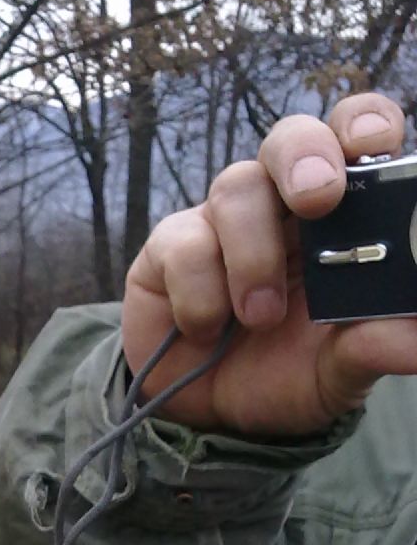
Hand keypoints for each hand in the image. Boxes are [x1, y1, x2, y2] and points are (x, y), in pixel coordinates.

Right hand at [123, 91, 416, 435]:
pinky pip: (184, 245)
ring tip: (260, 318)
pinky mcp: (169, 248)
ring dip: (253, 257)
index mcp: (338, 218)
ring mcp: (221, 222)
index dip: (363, 126)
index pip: (353, 140)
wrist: (211, 419)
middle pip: (290, 137)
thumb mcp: (339, 371)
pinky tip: (206, 329)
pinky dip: (200, 295)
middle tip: (317, 201)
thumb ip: (374, 347)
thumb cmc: (286, 376)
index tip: (374, 147)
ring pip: (236, 188)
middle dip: (304, 157)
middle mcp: (280, 206)